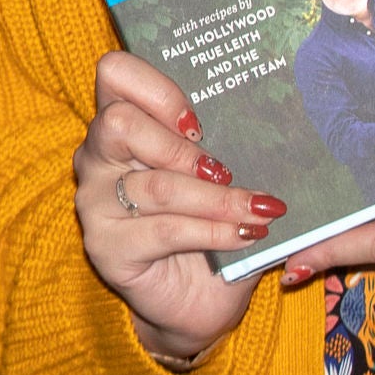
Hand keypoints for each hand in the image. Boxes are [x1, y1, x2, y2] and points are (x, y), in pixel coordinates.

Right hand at [77, 51, 284, 366]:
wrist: (195, 301)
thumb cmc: (208, 227)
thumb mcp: (218, 177)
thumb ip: (225, 147)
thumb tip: (278, 122)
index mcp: (120, 125)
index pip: (115, 74)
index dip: (157, 88)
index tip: (198, 121)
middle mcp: (98, 158)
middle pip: (120, 122)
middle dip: (181, 147)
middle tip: (223, 170)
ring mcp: (95, 204)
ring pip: (157, 186)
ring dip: (217, 199)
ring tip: (258, 211)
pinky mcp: (106, 248)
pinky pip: (165, 230)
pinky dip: (213, 232)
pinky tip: (244, 236)